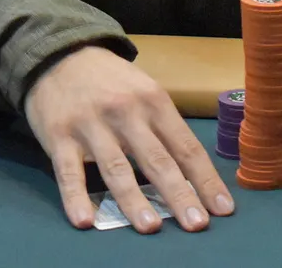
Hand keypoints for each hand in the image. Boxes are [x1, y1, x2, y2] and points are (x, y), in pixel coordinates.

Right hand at [23, 46, 233, 233]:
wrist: (59, 54)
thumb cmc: (111, 80)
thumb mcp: (144, 91)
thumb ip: (163, 127)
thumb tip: (192, 172)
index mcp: (154, 101)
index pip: (186, 146)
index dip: (205, 179)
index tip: (223, 208)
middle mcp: (126, 113)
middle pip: (157, 160)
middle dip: (179, 194)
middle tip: (196, 224)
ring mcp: (91, 125)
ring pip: (116, 168)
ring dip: (133, 200)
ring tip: (150, 228)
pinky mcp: (58, 136)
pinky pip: (68, 172)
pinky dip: (76, 198)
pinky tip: (86, 220)